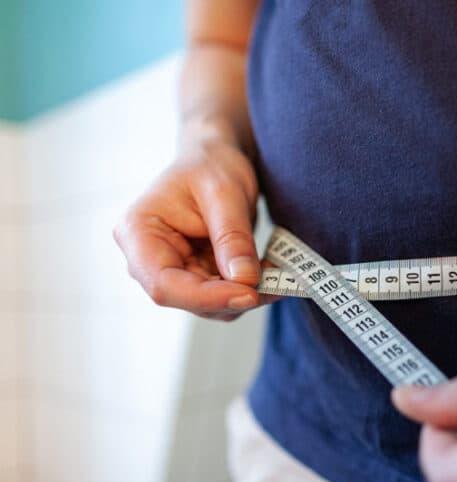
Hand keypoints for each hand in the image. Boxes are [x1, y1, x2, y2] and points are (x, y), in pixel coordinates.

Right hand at [114, 138, 269, 320]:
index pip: (163, 284)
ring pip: (209, 306)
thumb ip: (232, 237)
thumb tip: (245, 281)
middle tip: (278, 284)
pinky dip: (250, 290)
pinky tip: (271, 273)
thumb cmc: (211, 165)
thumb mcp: (225, 193)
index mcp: (138, 233)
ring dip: (246, 296)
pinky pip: (224, 297)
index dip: (206, 297)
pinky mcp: (197, 278)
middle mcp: (148, 259)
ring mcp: (173, 272)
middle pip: (187, 300)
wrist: (215, 160)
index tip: (249, 294)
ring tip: (279, 273)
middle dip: (232, 297)